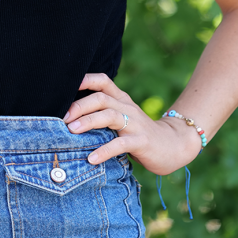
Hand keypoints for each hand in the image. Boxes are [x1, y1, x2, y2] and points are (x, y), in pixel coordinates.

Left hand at [62, 72, 201, 174]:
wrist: (173, 145)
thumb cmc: (139, 133)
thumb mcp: (122, 118)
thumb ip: (103, 114)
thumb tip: (70, 118)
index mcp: (121, 99)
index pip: (103, 81)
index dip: (86, 79)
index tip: (65, 86)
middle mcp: (127, 107)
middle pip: (101, 98)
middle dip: (80, 105)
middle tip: (64, 117)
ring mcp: (135, 124)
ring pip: (110, 116)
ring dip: (89, 121)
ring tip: (72, 130)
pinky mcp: (141, 141)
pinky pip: (121, 144)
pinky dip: (105, 150)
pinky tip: (92, 158)